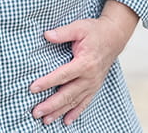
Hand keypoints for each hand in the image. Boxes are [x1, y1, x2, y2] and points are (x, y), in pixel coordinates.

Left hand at [29, 3, 137, 126]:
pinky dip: (75, 113)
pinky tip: (66, 121)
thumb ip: (63, 32)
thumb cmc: (95, 31)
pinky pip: (85, 103)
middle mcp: (90, 77)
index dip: (47, 82)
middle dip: (51, 104)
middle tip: (36, 112)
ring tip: (45, 120)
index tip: (33, 88)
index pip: (63, 75)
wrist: (115, 37)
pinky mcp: (95, 87)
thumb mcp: (79, 27)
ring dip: (59, 112)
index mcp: (85, 62)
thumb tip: (47, 35)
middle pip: (67, 94)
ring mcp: (93, 84)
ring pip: (74, 101)